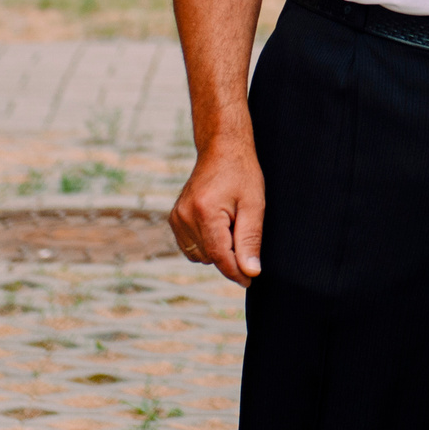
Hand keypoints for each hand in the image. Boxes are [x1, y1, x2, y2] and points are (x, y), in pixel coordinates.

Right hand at [170, 137, 264, 287]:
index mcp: (204, 212)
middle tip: (242, 228)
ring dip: (217, 249)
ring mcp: (176, 218)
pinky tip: (217, 225)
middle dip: (229, 254)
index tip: (250, 280)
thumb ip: (250, 240)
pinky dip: (206, 244)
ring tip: (229, 222)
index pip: (220, 257)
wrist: (221, 149)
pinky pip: (190, 247)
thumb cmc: (241, 173)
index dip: (237, 272)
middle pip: (210, 257)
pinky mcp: (174, 219)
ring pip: (199, 255)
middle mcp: (185, 217)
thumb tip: (250, 272)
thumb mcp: (253, 205)